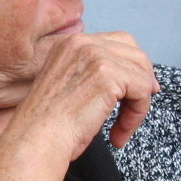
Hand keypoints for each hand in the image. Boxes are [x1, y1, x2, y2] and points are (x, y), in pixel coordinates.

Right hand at [4, 32, 158, 161]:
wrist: (36, 138)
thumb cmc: (48, 123)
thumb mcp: (68, 85)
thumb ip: (91, 72)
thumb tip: (130, 75)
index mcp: (68, 43)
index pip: (117, 42)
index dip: (132, 67)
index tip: (137, 89)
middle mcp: (81, 43)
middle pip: (134, 52)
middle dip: (144, 80)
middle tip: (139, 106)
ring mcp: (95, 56)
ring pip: (142, 73)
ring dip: (138, 104)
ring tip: (122, 126)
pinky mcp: (108, 74)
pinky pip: (143, 90)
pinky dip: (137, 114)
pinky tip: (119, 131)